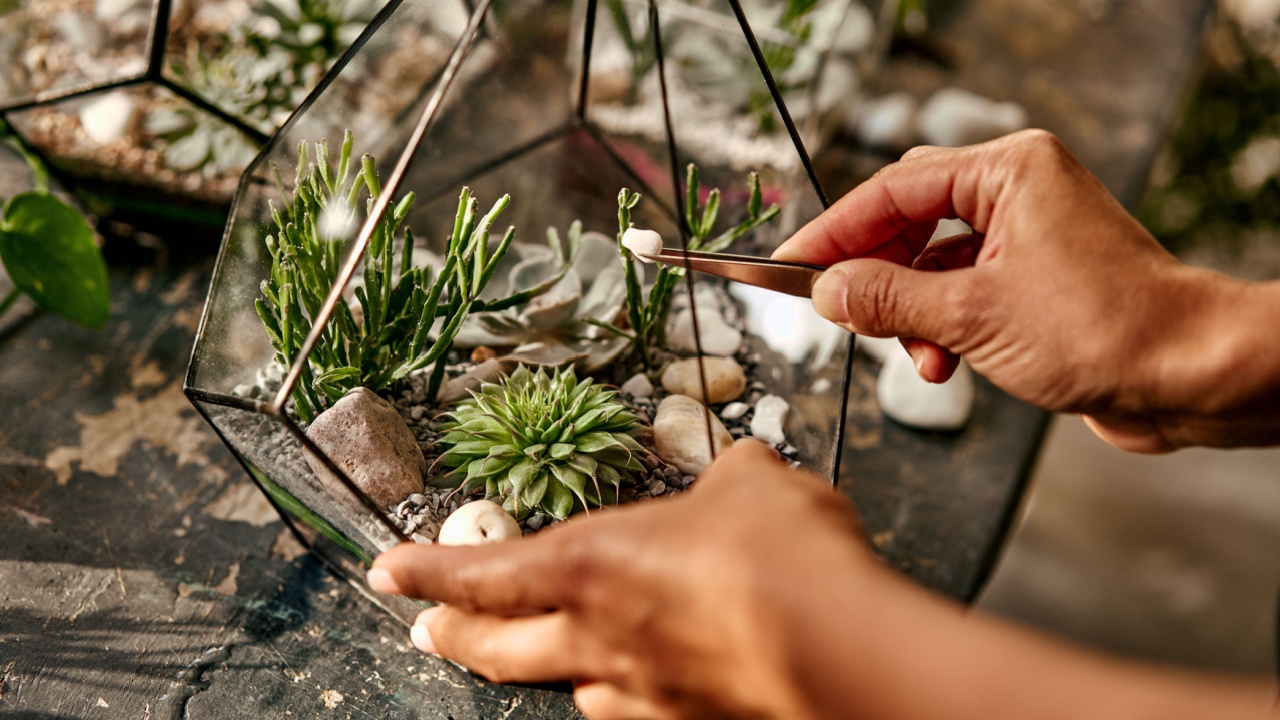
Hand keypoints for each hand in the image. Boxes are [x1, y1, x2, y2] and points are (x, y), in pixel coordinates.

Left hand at [368, 439, 1279, 719]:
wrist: (838, 645)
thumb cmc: (779, 556)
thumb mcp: (750, 481)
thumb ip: (728, 478)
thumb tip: (739, 474)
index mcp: (590, 566)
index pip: (481, 572)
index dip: (428, 572)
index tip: (389, 571)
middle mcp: (600, 638)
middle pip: (495, 649)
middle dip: (454, 636)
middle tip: (428, 631)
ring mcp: (642, 692)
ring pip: (563, 689)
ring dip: (542, 671)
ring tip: (540, 659)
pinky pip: (635, 714)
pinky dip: (625, 696)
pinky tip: (638, 687)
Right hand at [775, 130, 1279, 451]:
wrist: (1189, 375)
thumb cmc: (1106, 330)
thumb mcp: (972, 316)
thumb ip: (888, 299)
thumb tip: (827, 290)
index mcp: (1008, 171)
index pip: (892, 190)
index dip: (833, 232)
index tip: (789, 265)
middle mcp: (1017, 192)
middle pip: (908, 222)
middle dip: (874, 276)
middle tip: (834, 310)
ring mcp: (1027, 235)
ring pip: (930, 264)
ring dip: (909, 313)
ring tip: (913, 352)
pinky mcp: (1033, 279)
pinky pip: (960, 292)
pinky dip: (939, 327)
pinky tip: (941, 362)